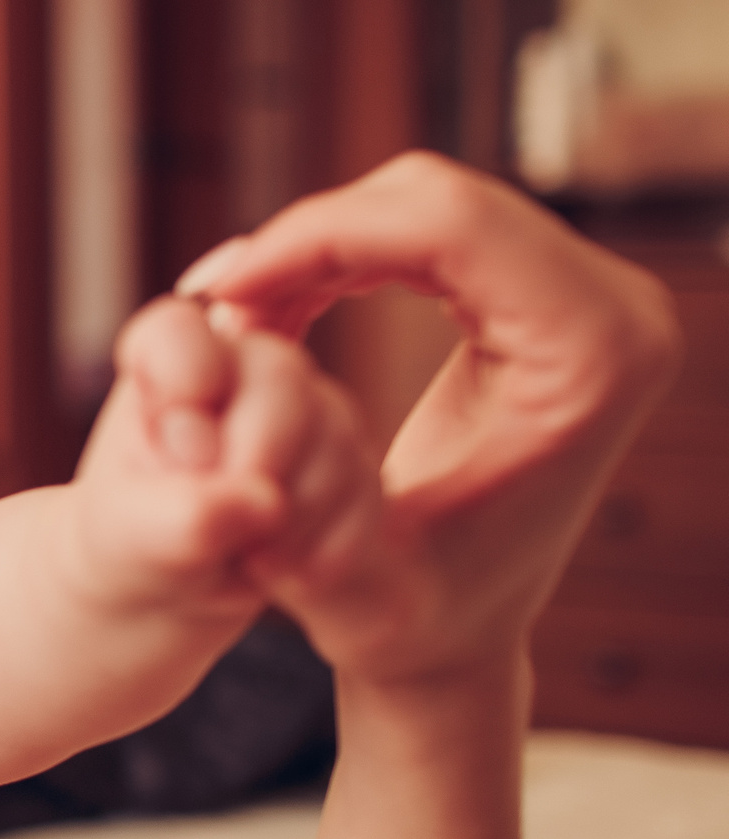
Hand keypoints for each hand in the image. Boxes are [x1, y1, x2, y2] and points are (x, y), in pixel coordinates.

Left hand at [66, 295, 374, 625]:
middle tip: (218, 525)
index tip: (179, 455)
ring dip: (291, 517)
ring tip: (242, 558)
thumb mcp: (133, 534)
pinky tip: (282, 572)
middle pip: (279, 379)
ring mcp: (309, 406)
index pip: (179, 333)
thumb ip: (180, 513)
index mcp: (168, 355)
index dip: (186, 393)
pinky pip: (366, 492)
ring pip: (333, 437)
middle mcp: (245, 365)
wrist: (175, 581)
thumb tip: (263, 502)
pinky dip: (324, 547)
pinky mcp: (352, 458)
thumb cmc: (137, 538)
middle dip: (253, 462)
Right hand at [179, 153, 680, 684]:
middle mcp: (616, 309)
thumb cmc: (407, 624)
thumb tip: (237, 403)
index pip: (451, 225)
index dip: (319, 234)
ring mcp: (590, 298)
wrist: (460, 641)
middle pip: (442, 197)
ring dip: (320, 243)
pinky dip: (344, 254)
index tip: (224, 288)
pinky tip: (284, 304)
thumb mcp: (350, 590)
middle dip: (312, 233)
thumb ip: (292, 508)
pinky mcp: (552, 300)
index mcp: (592, 357)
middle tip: (222, 295)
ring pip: (429, 202)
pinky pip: (432, 231)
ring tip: (244, 306)